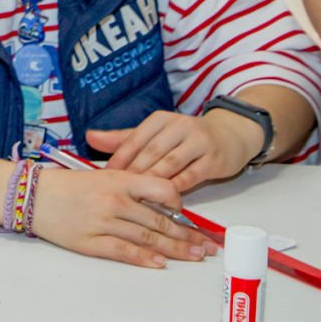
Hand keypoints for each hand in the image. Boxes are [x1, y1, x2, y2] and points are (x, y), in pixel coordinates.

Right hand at [29, 167, 217, 267]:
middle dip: (188, 235)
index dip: (180, 204)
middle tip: (207, 247)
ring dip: (174, 249)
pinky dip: (144, 258)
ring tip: (194, 257)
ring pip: (148, 238)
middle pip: (160, 221)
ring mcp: (102, 222)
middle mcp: (113, 200)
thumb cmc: (65, 185)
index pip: (162, 190)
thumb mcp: (100, 175)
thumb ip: (129, 186)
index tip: (189, 216)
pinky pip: (124, 251)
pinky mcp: (90, 242)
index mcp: (118, 179)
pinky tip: (160, 263)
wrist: (30, 196)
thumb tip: (159, 203)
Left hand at [85, 108, 263, 192]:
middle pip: (150, 153)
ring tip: (137, 199)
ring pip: (169, 165)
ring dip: (152, 183)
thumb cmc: (185, 138)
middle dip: (133, 173)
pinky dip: (175, 189)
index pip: (134, 140)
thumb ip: (124, 138)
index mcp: (160, 119)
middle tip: (118, 192)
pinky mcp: (214, 159)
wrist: (230, 135)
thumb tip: (89, 137)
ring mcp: (199, 142)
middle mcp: (179, 127)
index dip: (119, 159)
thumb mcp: (155, 134)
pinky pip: (191, 176)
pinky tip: (163, 202)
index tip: (105, 177)